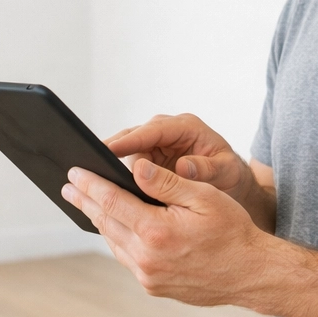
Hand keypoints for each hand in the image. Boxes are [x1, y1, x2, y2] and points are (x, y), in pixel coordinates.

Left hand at [61, 158, 272, 306]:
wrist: (251, 274)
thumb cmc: (233, 232)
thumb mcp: (204, 197)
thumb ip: (166, 183)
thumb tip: (136, 168)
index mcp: (157, 230)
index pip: (112, 201)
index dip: (90, 184)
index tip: (74, 172)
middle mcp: (147, 257)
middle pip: (106, 222)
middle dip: (86, 201)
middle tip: (68, 187)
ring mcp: (148, 276)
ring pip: (114, 242)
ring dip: (99, 221)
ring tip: (86, 204)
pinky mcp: (153, 287)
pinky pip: (127, 259)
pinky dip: (117, 240)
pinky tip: (114, 228)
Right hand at [104, 113, 261, 205]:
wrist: (230, 180)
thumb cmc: (228, 171)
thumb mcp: (225, 170)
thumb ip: (206, 168)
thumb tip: (183, 166)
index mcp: (185, 127)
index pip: (152, 130)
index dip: (130, 140)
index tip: (109, 149)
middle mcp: (165, 132)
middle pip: (131, 137)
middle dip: (110, 150)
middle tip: (87, 164)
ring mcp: (154, 145)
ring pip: (125, 152)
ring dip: (110, 165)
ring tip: (89, 179)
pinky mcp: (148, 160)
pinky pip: (128, 165)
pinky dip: (118, 176)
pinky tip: (103, 190)